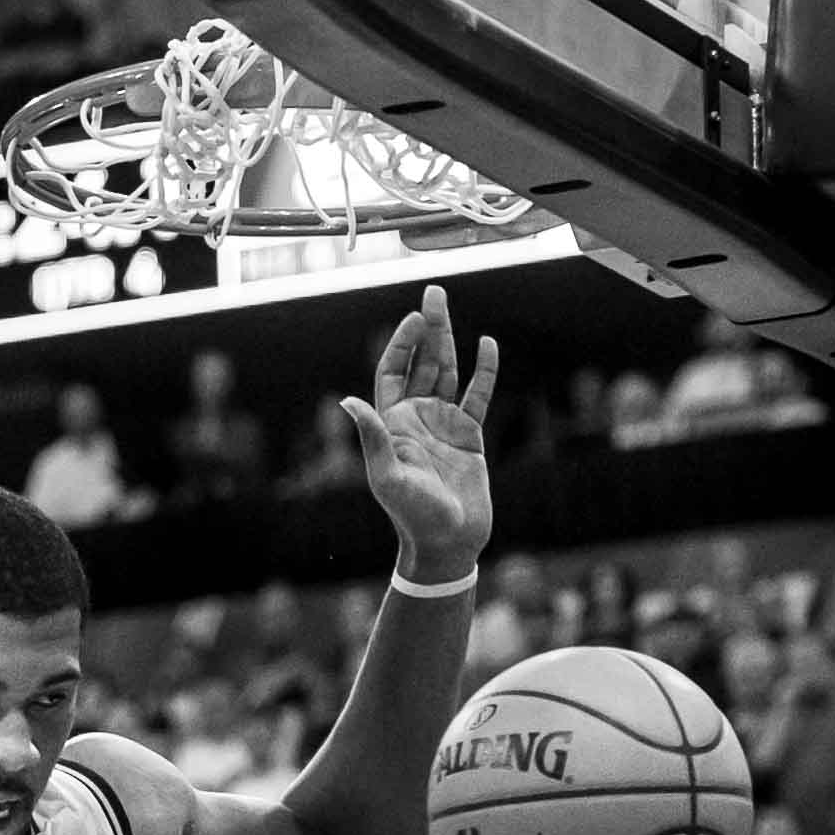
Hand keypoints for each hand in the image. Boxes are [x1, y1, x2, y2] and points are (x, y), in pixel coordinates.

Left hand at [341, 286, 496, 581]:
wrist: (448, 542)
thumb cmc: (413, 515)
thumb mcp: (388, 476)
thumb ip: (373, 437)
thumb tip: (347, 402)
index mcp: (392, 425)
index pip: (392, 372)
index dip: (401, 344)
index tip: (414, 318)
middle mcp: (416, 419)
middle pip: (421, 363)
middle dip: (427, 329)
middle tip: (435, 292)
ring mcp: (443, 426)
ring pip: (448, 372)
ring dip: (449, 340)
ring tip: (450, 307)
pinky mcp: (470, 436)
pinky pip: (478, 396)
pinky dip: (484, 371)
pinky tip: (487, 345)